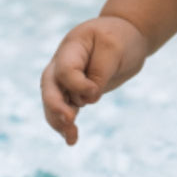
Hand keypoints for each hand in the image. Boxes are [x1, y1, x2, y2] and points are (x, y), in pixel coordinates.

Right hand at [40, 15, 150, 144]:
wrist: (127, 36)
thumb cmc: (121, 38)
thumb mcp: (115, 48)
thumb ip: (100, 72)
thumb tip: (89, 98)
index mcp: (71, 47)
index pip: (65, 70)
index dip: (77, 84)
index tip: (95, 91)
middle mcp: (61, 63)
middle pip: (49, 87)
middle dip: (56, 106)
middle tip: (69, 119)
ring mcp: (65, 78)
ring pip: (54, 103)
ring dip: (60, 121)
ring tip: (72, 137)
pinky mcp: (74, 92)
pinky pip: (64, 110)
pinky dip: (66, 126)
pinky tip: (72, 140)